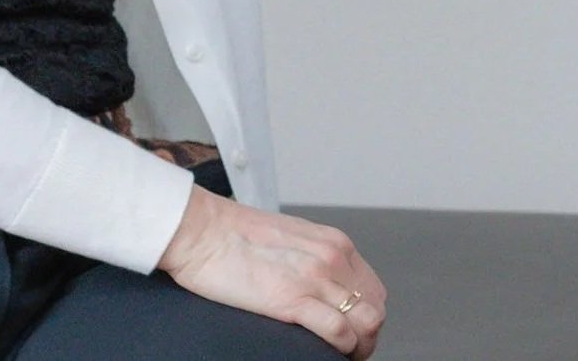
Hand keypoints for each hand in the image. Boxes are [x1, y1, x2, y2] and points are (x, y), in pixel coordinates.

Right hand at [158, 187, 386, 356]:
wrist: (202, 231)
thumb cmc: (235, 235)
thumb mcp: (291, 239)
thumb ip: (314, 258)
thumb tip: (322, 287)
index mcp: (333, 243)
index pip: (373, 289)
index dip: (367, 317)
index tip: (353, 334)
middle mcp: (332, 258)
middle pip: (375, 308)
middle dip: (367, 336)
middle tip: (348, 352)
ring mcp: (315, 278)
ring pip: (365, 322)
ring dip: (359, 346)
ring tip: (340, 356)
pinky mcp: (292, 299)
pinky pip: (338, 330)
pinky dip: (342, 347)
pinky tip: (329, 352)